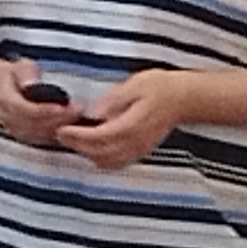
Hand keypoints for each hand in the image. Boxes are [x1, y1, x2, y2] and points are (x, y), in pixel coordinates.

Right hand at [0, 56, 71, 145]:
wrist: (1, 91)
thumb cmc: (15, 78)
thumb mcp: (19, 68)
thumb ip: (26, 74)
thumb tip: (31, 84)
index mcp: (5, 101)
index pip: (26, 110)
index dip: (46, 111)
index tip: (65, 106)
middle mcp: (9, 119)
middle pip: (36, 125)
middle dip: (58, 119)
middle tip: (78, 110)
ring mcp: (17, 130)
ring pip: (40, 135)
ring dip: (60, 127)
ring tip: (77, 116)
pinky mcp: (26, 137)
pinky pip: (43, 139)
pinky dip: (58, 133)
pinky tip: (71, 125)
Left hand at [58, 69, 205, 169]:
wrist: (185, 99)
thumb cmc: (161, 88)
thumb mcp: (134, 85)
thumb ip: (113, 101)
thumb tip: (93, 113)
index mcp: (133, 126)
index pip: (99, 138)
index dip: (77, 136)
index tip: (62, 130)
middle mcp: (136, 143)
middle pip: (100, 154)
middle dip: (78, 146)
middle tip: (62, 133)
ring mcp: (139, 150)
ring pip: (107, 162)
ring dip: (88, 153)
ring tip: (75, 138)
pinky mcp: (140, 151)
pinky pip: (117, 162)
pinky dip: (100, 157)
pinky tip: (92, 145)